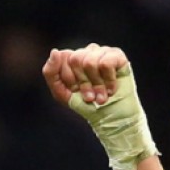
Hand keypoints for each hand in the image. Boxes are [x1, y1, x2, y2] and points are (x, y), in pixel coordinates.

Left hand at [42, 43, 155, 169]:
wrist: (110, 118)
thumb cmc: (86, 105)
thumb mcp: (61, 93)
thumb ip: (50, 72)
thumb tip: (55, 51)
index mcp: (73, 58)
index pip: (64, 57)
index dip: (69, 78)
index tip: (76, 90)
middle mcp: (88, 52)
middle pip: (76, 59)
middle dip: (83, 83)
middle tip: (90, 96)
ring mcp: (103, 52)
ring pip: (90, 62)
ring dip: (96, 85)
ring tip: (101, 95)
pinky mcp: (118, 56)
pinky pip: (106, 63)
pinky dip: (108, 80)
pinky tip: (111, 89)